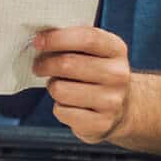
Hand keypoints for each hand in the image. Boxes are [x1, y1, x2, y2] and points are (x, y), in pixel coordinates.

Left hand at [33, 27, 131, 143]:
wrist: (122, 109)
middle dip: (44, 64)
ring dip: (52, 87)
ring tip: (59, 86)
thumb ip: (73, 41)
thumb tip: (40, 38)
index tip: (37, 41)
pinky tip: (69, 105)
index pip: (87, 38)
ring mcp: (112, 101)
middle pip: (68, 64)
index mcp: (116, 49)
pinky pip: (62, 111)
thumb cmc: (96, 74)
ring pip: (60, 89)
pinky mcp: (101, 123)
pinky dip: (59, 108)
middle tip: (38, 66)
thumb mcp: (94, 52)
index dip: (57, 38)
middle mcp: (118, 74)